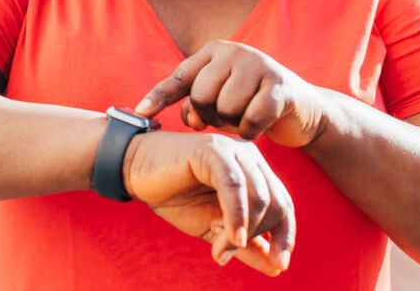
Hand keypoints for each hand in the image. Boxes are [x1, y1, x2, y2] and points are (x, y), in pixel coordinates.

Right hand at [124, 131, 294, 275]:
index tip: (278, 266)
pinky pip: (234, 187)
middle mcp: (249, 157)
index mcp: (254, 171)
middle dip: (260, 237)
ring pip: (258, 198)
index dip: (285, 237)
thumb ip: (244, 245)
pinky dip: (236, 216)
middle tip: (228, 253)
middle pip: (276, 203)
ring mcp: (233, 151)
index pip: (283, 205)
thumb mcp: (212, 227)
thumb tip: (276, 268)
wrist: (134, 171)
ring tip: (220, 249)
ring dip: (242, 231)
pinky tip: (231, 238)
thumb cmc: (174, 195)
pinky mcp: (213, 151)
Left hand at [136, 40, 325, 147]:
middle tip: (225, 119)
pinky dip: (250, 132)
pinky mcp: (280, 86)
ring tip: (243, 119)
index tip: (140, 113)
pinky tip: (258, 128)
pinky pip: (250, 120)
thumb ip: (193, 103)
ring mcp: (259, 65)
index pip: (180, 76)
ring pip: (225, 108)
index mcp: (216, 51)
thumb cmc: (252, 105)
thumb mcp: (219, 100)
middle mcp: (235, 51)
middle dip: (209, 116)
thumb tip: (173, 116)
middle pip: (201, 96)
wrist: (303, 112)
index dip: (159, 96)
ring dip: (232, 124)